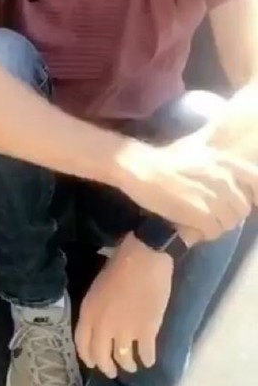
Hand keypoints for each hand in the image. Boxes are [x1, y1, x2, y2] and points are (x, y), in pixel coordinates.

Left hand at [74, 234, 173, 376]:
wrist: (144, 259)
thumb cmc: (120, 266)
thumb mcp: (97, 289)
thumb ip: (96, 311)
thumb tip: (101, 325)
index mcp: (88, 314)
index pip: (82, 345)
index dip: (88, 357)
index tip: (93, 363)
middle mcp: (103, 328)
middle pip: (101, 357)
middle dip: (107, 368)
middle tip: (112, 372)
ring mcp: (125, 332)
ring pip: (123, 359)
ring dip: (128, 365)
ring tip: (131, 366)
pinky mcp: (146, 332)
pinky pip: (145, 354)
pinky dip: (147, 360)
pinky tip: (148, 361)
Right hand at [119, 137, 257, 240]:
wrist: (140, 169)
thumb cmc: (165, 162)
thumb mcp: (198, 152)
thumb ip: (219, 164)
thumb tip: (232, 172)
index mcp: (226, 162)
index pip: (256, 182)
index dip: (255, 197)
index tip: (251, 203)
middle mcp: (224, 178)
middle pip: (242, 208)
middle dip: (228, 214)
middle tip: (207, 214)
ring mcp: (214, 196)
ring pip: (229, 223)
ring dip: (215, 225)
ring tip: (196, 219)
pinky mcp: (202, 213)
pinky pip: (214, 231)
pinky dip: (203, 233)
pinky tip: (189, 224)